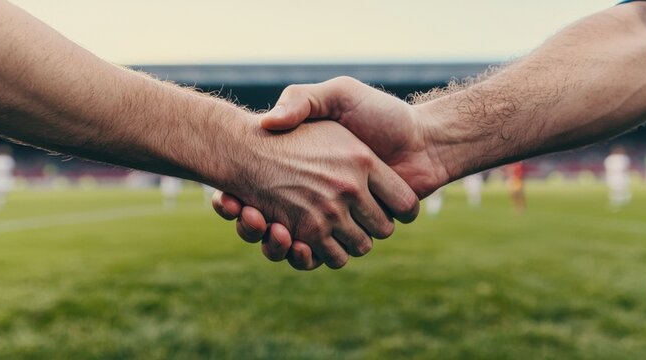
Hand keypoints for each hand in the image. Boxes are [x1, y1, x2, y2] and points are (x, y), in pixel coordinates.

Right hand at [213, 77, 449, 268]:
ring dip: (267, 239)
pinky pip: (318, 256)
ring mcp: (335, 219)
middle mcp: (320, 198)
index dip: (238, 199)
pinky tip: (281, 234)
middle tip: (229, 206)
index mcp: (308, 170)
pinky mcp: (349, 236)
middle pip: (267, 223)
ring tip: (252, 217)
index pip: (258, 190)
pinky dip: (298, 254)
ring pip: (288, 243)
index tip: (223, 195)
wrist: (423, 141)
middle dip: (246, 221)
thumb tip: (266, 122)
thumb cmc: (381, 114)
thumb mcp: (337, 95)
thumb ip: (302, 100)